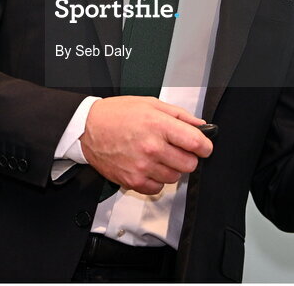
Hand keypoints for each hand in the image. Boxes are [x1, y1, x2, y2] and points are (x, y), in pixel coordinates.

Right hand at [79, 96, 212, 194]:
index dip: (205, 145)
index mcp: (158, 125)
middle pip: (189, 164)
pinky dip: (156, 180)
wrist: (88, 128)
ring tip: (157, 156)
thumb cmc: (116, 114)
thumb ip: (179, 115)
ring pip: (175, 177)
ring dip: (171, 168)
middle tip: (176, 149)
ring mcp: (143, 167)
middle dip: (187, 156)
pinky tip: (148, 166)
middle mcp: (152, 147)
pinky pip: (158, 189)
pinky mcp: (133, 181)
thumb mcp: (150, 104)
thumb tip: (200, 125)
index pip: (196, 142)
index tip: (204, 146)